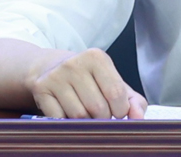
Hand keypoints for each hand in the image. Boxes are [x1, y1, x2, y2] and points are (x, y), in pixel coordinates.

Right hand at [29, 48, 146, 118]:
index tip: (117, 112)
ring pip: (78, 115)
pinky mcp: (41, 89)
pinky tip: (68, 113)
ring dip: (85, 122)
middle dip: (103, 118)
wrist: (52, 68)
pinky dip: (67, 123)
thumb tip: (139, 118)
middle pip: (97, 107)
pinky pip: (59, 118)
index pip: (115, 93)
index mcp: (97, 57)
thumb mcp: (114, 83)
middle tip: (100, 115)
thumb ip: (133, 101)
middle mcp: (75, 63)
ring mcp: (56, 75)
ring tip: (86, 113)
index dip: (120, 110)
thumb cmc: (90, 79)